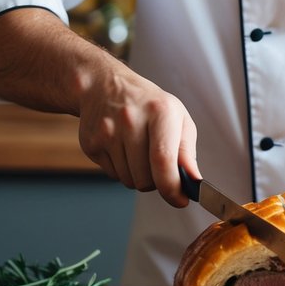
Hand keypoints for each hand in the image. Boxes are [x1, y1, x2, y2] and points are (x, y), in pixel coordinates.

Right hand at [77, 64, 199, 206]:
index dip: (172, 188)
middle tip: (157, 163)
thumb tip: (193, 182)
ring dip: (138, 176)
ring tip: (138, 151)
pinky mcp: (91, 143)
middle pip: (146, 179)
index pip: (163, 160)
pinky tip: (122, 148)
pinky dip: (122, 170)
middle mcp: (131, 119)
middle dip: (156, 182)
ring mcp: (108, 131)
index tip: (180, 199)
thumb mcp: (177, 118)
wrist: (105, 86)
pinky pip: (113, 176)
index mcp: (160, 111)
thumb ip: (187, 152)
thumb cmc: (148, 105)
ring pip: (129, 181)